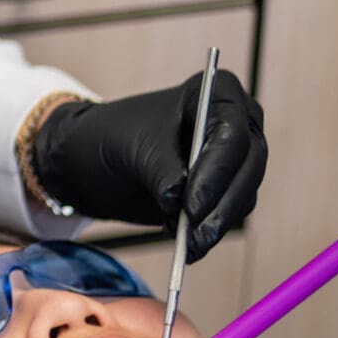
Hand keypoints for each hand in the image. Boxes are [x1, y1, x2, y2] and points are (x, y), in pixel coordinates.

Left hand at [32, 71, 265, 259]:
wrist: (90, 160)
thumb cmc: (109, 137)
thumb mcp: (131, 148)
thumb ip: (160, 170)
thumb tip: (179, 200)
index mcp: (214, 92)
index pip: (231, 134)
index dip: (216, 172)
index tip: (191, 205)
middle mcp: (235, 121)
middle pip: (247, 167)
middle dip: (221, 205)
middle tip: (194, 234)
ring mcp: (234, 157)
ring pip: (243, 195)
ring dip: (215, 224)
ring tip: (185, 244)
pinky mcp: (225, 189)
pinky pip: (230, 214)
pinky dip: (209, 231)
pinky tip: (185, 244)